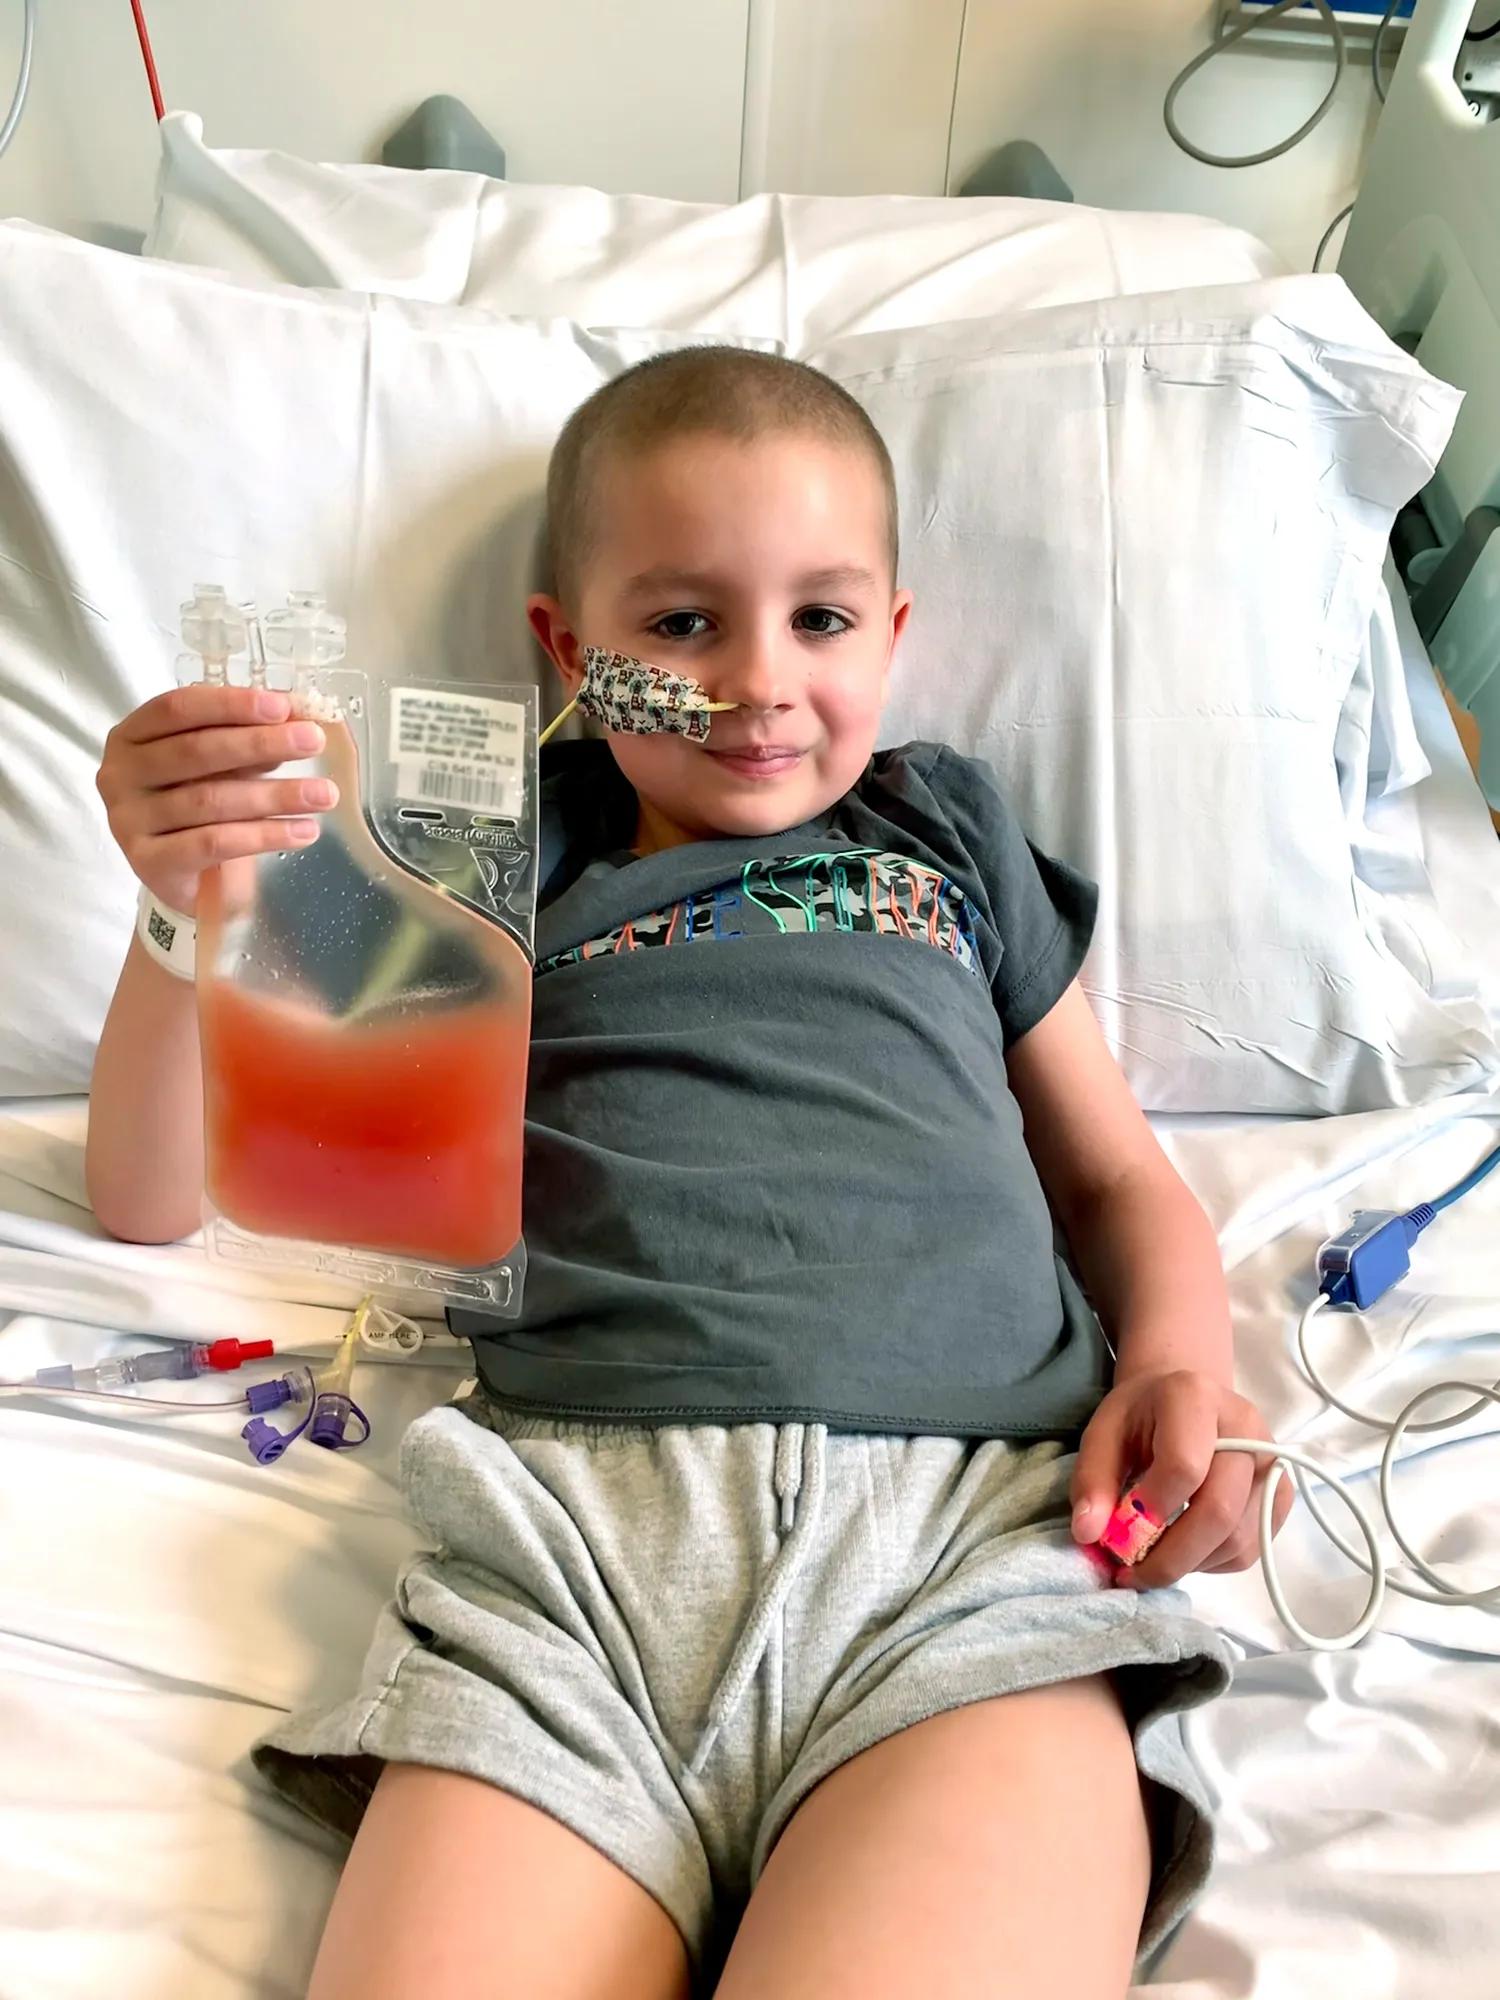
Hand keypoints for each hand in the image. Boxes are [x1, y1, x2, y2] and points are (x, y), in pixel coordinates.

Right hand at [97, 685, 335, 916]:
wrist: (183, 875)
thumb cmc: (199, 802)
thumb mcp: (222, 763)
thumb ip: (249, 735)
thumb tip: (299, 715)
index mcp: (132, 735)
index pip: (178, 708)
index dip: (231, 704)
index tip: (282, 706)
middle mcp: (120, 774)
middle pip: (195, 751)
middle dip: (260, 743)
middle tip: (313, 742)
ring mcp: (129, 820)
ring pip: (209, 800)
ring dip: (274, 795)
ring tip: (324, 794)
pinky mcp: (149, 861)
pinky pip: (214, 843)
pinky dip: (264, 835)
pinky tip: (304, 831)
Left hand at [1070, 1368, 1292, 1589]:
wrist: (1186, 1400)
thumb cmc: (1142, 1417)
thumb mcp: (1103, 1433)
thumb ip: (1093, 1480)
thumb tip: (1088, 1533)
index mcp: (1195, 1397)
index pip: (1184, 1466)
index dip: (1151, 1509)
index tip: (1119, 1534)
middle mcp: (1246, 1428)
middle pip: (1218, 1509)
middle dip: (1171, 1556)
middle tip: (1132, 1573)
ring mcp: (1271, 1463)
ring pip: (1238, 1539)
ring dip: (1190, 1564)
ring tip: (1154, 1559)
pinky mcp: (1281, 1495)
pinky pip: (1250, 1549)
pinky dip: (1212, 1563)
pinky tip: (1184, 1547)